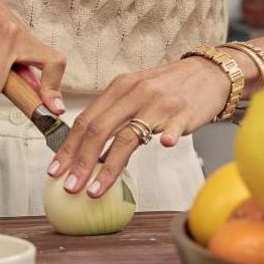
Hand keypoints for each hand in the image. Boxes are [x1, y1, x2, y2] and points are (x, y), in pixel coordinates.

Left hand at [49, 57, 228, 198]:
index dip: (68, 147)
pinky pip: (172, 127)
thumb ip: (114, 118)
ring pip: (128, 137)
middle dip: (80, 162)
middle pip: (99, 129)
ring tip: (94, 189)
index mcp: (120, 88)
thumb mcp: (136, 93)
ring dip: (107, 167)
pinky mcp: (184, 114)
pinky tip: (163, 145)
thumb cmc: (169, 88)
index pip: (85, 120)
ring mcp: (159, 104)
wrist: (208, 74)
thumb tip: (91, 154)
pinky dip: (167, 136)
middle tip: (69, 186)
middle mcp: (135, 94)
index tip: (55, 170)